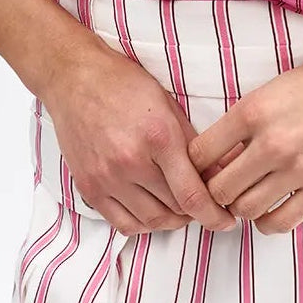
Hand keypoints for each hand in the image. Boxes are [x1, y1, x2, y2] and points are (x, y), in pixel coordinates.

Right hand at [39, 28, 238, 235]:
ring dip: (171, 220)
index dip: (214, 215)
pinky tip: (152, 210)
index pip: (192, 194)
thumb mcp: (169, 105)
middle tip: (204, 205)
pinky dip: (143, 224)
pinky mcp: (88, 187)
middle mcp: (131, 161)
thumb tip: (222, 173)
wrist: (75, 79)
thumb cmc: (125, 85)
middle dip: (195, 213)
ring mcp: (107, 177)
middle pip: (175, 210)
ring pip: (151, 221)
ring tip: (179, 208)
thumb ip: (194, 144)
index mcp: (159, 137)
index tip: (226, 221)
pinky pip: (122, 223)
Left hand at [186, 39, 302, 234]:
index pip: (199, 155)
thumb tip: (216, 158)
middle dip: (214, 192)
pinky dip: (267, 222)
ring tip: (248, 196)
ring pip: (245, 210)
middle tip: (223, 187)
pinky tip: (270, 208)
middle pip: (218, 190)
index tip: (204, 168)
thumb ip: (245, 121)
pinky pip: (280, 222)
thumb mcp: (275, 87)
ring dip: (240, 207)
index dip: (195, 166)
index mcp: (253, 110)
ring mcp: (299, 168)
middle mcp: (272, 142)